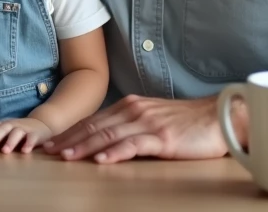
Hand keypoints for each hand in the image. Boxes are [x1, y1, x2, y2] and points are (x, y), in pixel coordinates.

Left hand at [0, 117, 53, 153]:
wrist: (41, 124)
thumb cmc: (15, 130)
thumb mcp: (0, 131)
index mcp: (2, 125)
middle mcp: (12, 125)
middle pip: (2, 128)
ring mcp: (24, 129)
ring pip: (16, 133)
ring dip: (10, 141)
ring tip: (5, 151)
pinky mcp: (36, 134)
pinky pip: (32, 138)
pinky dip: (29, 144)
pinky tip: (25, 151)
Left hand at [42, 95, 239, 162]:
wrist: (218, 117)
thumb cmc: (187, 122)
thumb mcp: (153, 118)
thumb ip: (130, 124)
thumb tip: (106, 139)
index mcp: (130, 106)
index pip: (94, 120)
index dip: (71, 132)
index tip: (52, 143)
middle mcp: (135, 111)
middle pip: (95, 127)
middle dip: (69, 139)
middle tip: (48, 151)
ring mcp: (148, 124)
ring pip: (109, 135)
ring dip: (85, 147)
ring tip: (66, 156)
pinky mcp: (163, 137)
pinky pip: (135, 145)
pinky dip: (116, 152)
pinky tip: (102, 160)